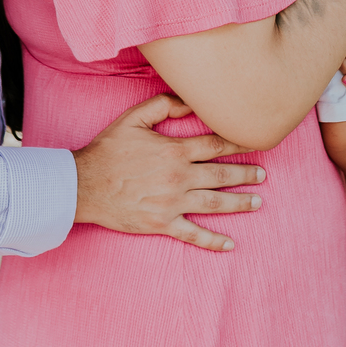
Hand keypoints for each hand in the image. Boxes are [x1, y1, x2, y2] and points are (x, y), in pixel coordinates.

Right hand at [71, 92, 265, 249]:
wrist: (83, 185)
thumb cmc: (108, 149)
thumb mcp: (134, 117)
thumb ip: (164, 105)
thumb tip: (190, 102)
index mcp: (175, 151)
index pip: (216, 145)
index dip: (239, 143)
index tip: (256, 143)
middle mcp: (179, 178)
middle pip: (221, 176)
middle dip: (245, 175)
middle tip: (263, 175)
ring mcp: (172, 203)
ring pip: (214, 204)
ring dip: (239, 203)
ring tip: (257, 202)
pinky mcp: (161, 224)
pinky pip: (192, 234)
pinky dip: (212, 241)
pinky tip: (230, 244)